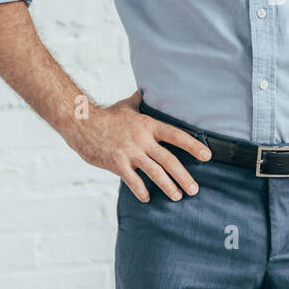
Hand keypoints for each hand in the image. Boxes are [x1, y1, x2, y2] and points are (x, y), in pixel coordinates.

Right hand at [76, 90, 210, 201]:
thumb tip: (147, 90)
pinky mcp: (116, 163)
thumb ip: (140, 100)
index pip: (176, 135)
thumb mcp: (127, 105)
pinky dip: (141, 191)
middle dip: (184, 177)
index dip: (193, 146)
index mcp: (148, 125)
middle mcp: (142, 139)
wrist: (81, 123)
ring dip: (168, 186)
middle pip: (169, 160)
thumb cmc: (105, 115)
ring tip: (177, 196)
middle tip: (194, 189)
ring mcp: (129, 153)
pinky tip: (147, 198)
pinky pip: (133, 181)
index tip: (207, 156)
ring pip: (155, 173)